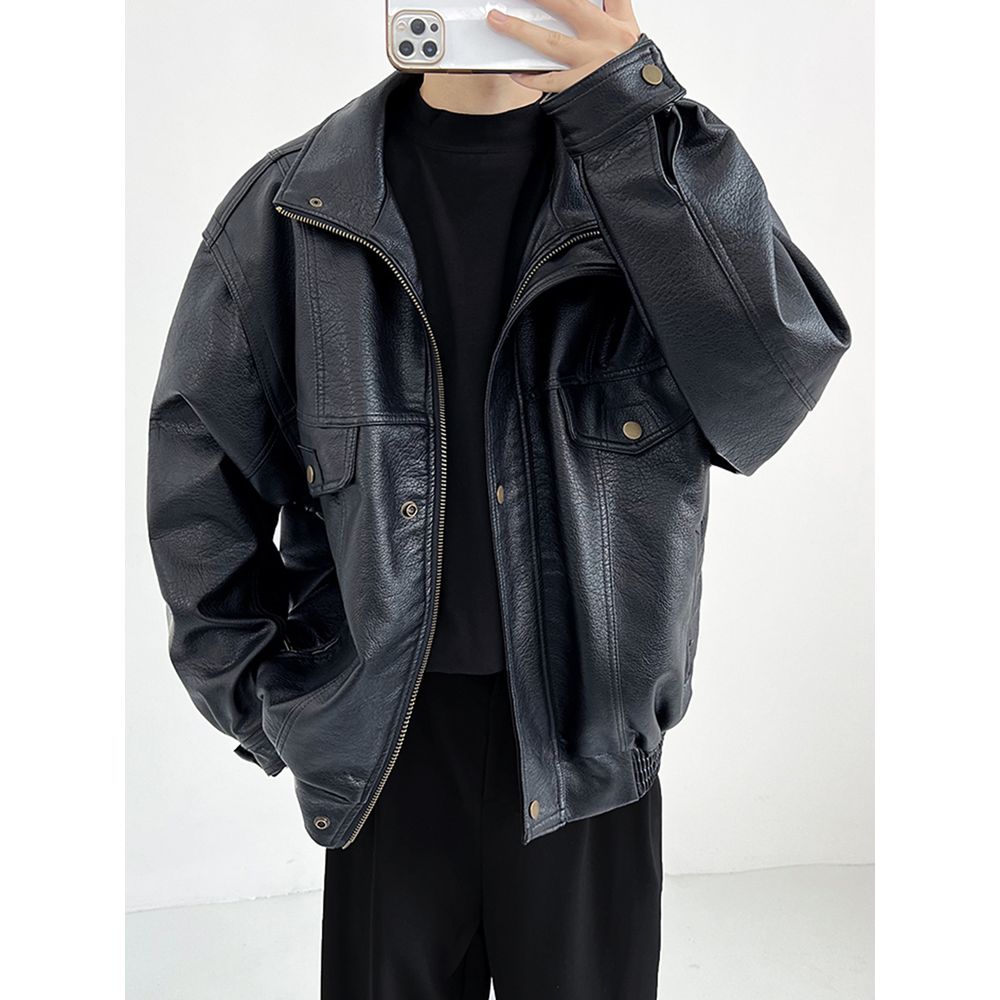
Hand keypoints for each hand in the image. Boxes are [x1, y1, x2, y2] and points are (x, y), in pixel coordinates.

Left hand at [486, 1, 640, 93]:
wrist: (643, 112)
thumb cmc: (633, 72)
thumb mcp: (630, 32)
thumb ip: (615, 6)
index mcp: (615, 24)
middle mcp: (603, 40)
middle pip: (568, 6)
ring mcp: (590, 65)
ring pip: (552, 43)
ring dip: (522, 31)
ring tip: (498, 21)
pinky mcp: (579, 89)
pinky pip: (549, 82)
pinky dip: (530, 78)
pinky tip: (515, 71)